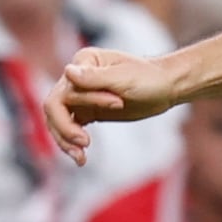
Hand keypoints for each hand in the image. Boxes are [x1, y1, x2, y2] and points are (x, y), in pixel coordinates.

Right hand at [45, 44, 179, 163]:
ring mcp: (81, 96)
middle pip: (54, 108)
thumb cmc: (149, 77)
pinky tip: (81, 157)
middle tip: (84, 145)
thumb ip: (94, 78)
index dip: (85, 102)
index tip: (118, 104)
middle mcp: (76, 77)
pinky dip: (72, 143)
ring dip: (65, 141)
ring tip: (80, 159)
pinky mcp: (88, 111)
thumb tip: (67, 71)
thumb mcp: (124, 77)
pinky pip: (71, 128)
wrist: (166, 87)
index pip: (66, 90)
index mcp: (84, 62)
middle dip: (65, 129)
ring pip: (59, 120)